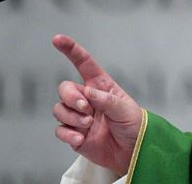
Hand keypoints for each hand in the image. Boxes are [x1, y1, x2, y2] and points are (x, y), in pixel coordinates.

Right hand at [52, 34, 143, 176]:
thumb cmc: (134, 125)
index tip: (57, 39)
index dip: (71, 50)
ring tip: (87, 125)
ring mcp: (79, 117)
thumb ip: (107, 100)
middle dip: (71, 97)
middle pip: (65, 89)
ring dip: (71, 117)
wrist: (133, 151)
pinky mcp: (74, 134)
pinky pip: (60, 130)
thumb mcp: (125, 109)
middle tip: (86, 108)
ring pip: (59, 109)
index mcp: (101, 86)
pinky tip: (80, 139)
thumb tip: (88, 93)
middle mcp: (87, 99)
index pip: (84, 64)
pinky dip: (67, 134)